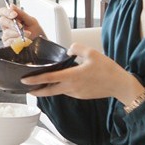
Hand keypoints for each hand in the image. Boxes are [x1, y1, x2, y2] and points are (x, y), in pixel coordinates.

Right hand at [0, 5, 44, 47]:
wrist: (40, 43)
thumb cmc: (35, 31)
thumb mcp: (31, 21)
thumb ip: (21, 13)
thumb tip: (11, 6)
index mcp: (11, 18)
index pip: (3, 11)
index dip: (6, 12)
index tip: (14, 14)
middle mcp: (7, 26)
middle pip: (2, 20)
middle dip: (11, 23)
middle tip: (20, 26)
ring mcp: (6, 36)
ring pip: (6, 32)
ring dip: (17, 33)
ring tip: (27, 34)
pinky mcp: (7, 45)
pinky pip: (9, 42)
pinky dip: (17, 41)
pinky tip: (22, 40)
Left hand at [24, 45, 140, 102]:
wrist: (120, 85)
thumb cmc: (108, 69)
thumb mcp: (92, 53)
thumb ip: (76, 48)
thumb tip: (69, 50)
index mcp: (72, 76)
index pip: (48, 78)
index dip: (35, 80)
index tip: (24, 81)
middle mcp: (72, 87)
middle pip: (49, 91)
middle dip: (36, 91)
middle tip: (28, 89)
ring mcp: (76, 93)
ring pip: (58, 91)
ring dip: (49, 88)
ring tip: (42, 82)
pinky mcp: (81, 96)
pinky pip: (67, 91)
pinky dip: (61, 87)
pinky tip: (62, 81)